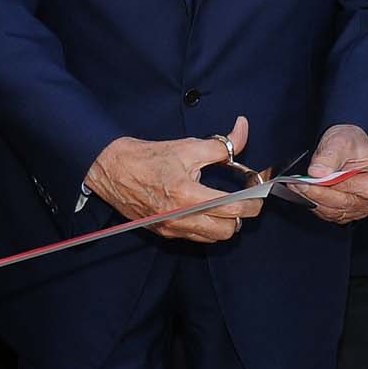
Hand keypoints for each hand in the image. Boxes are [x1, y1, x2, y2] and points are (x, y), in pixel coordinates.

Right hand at [81, 118, 261, 242]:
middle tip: (241, 196)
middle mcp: (181, 218)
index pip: (236, 209)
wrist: (111, 169)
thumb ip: (221, 145)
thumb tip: (243, 130)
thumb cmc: (147, 157)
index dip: (254, 200)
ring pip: (214, 238)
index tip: (256, 188)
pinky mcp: (164, 233)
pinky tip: (203, 209)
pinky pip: (197, 237)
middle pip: (229, 230)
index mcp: (188, 195)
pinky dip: (207, 227)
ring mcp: (172, 229)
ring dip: (224, 223)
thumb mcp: (187, 146)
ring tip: (221, 203)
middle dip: (241, 214)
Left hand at [290, 124, 367, 224]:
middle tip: (296, 184)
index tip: (306, 181)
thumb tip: (317, 173)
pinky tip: (304, 193)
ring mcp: (361, 209)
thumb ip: (330, 156)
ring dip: (312, 200)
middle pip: (340, 204)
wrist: (347, 147)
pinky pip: (329, 214)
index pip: (350, 191)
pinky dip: (315, 204)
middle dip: (315, 194)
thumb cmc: (350, 143)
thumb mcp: (341, 141)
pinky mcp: (348, 212)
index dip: (325, 188)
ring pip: (332, 211)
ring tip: (297, 186)